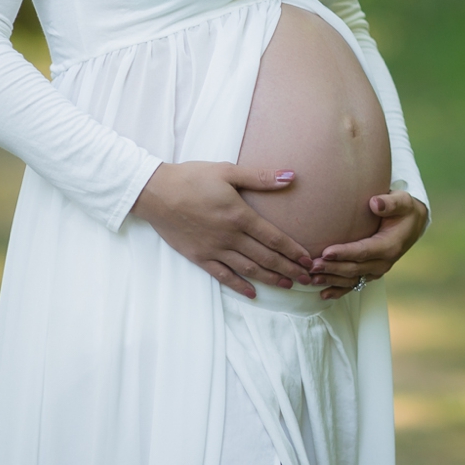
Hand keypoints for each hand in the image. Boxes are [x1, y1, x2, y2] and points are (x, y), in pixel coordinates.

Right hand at [130, 161, 313, 298]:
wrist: (155, 192)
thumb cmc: (192, 178)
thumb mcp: (228, 171)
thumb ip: (260, 177)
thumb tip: (291, 176)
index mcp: (240, 216)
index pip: (274, 238)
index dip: (294, 251)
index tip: (309, 260)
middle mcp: (230, 237)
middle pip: (266, 257)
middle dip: (289, 269)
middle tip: (309, 279)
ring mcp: (214, 249)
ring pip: (249, 269)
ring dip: (271, 278)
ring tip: (288, 285)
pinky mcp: (199, 257)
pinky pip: (223, 276)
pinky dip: (239, 286)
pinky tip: (252, 293)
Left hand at [308, 190, 427, 299]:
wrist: (412, 225)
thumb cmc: (404, 211)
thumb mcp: (402, 202)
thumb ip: (390, 202)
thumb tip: (375, 203)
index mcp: (389, 246)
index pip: (363, 251)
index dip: (344, 253)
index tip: (326, 252)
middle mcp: (383, 262)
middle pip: (354, 268)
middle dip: (332, 268)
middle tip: (312, 266)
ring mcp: (377, 270)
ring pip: (352, 279)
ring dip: (332, 280)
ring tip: (312, 279)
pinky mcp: (371, 273)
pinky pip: (354, 285)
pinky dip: (339, 290)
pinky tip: (323, 294)